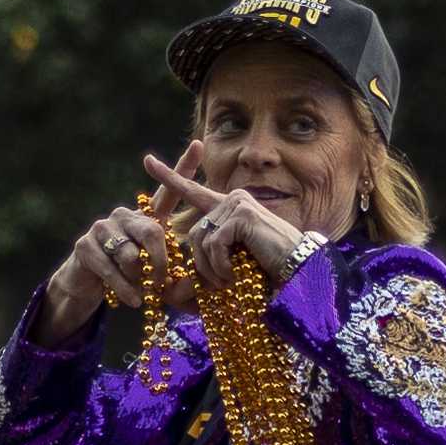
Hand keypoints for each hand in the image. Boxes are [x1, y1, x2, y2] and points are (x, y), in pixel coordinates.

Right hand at [30, 142, 200, 343]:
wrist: (88, 289)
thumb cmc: (129, 281)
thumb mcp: (154, 274)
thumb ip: (171, 272)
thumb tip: (187, 280)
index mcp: (145, 219)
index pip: (167, 193)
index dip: (183, 169)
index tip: (198, 145)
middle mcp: (124, 216)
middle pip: (152, 233)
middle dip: (161, 263)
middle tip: (163, 284)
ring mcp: (102, 227)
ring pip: (131, 256)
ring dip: (139, 281)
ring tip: (141, 293)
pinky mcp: (85, 245)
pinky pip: (112, 269)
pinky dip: (126, 289)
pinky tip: (133, 300)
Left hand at [142, 152, 310, 290]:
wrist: (298, 271)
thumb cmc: (268, 270)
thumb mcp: (231, 263)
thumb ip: (206, 262)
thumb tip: (172, 282)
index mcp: (228, 207)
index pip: (192, 190)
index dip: (169, 177)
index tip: (147, 161)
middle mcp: (232, 199)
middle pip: (194, 233)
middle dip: (201, 264)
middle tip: (220, 283)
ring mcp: (238, 203)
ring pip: (201, 240)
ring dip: (211, 268)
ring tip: (231, 278)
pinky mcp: (241, 214)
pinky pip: (214, 243)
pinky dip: (220, 265)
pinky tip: (235, 273)